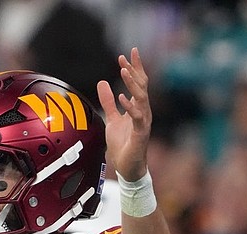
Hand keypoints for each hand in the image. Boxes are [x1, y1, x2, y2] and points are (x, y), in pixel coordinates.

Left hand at [96, 48, 151, 181]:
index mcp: (137, 107)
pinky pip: (137, 116)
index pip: (138, 83)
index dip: (134, 68)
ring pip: (141, 98)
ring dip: (132, 83)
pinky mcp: (140, 133)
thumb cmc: (123, 144)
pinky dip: (130, 106)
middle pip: (142, 86)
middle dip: (134, 69)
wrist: (128, 167)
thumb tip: (103, 84)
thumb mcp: (112, 119)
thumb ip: (108, 102)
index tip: (128, 53)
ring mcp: (143, 121)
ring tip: (124, 70)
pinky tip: (122, 96)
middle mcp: (143, 111)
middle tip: (127, 55)